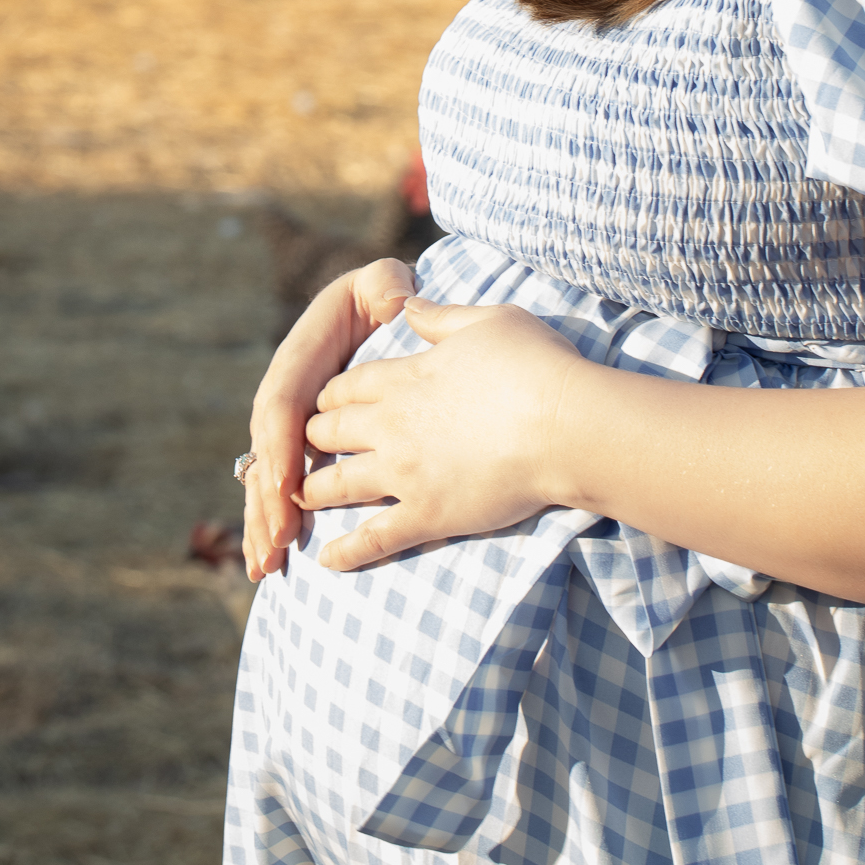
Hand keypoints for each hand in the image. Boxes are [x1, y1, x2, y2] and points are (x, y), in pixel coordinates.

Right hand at [240, 259, 415, 581]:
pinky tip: (264, 564)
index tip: (287, 483)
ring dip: (262, 522)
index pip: (282, 405)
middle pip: (266, 452)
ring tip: (265, 567)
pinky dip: (268, 524)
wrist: (371, 305)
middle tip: (278, 542)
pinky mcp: (295, 446)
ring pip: (264, 479)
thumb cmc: (379, 296)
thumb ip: (385, 285)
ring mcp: (286, 425)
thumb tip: (394, 302)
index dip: (281, 444)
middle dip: (268, 500)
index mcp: (300, 359)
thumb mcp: (382, 281)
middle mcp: (284, 395)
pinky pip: (276, 488)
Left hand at [299, 296, 586, 568]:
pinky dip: (346, 552)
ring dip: (315, 490)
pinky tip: (325, 560)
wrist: (563, 425)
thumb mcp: (487, 320)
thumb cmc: (534, 365)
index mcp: (405, 377)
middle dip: (315, 437)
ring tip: (300, 498)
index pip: (347, 385)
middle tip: (307, 446)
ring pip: (339, 484)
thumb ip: (439, 317)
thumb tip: (406, 304)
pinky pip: (373, 538)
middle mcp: (392, 425)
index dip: (331, 394)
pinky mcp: (426, 515)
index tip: (325, 402)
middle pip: (332, 431)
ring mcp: (404, 474)